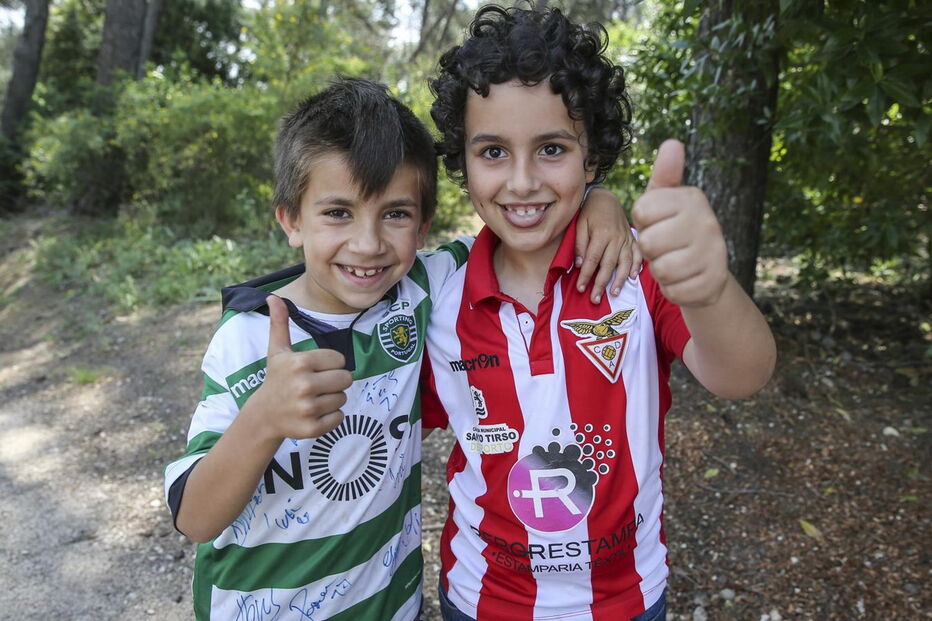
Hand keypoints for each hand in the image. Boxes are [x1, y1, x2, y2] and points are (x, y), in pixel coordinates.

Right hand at [257, 295, 351, 438]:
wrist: (264, 416)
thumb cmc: (276, 379)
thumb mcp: (277, 351)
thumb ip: (279, 323)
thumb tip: (273, 297)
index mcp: (300, 363)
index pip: (340, 360)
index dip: (331, 364)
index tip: (315, 370)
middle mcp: (304, 385)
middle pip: (346, 379)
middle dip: (335, 382)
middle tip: (318, 386)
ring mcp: (308, 408)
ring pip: (343, 399)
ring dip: (333, 399)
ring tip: (313, 399)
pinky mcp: (312, 428)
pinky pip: (340, 418)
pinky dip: (331, 417)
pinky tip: (314, 413)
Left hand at [575, 186, 642, 302]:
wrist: (606, 198)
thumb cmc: (589, 212)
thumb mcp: (579, 224)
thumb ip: (579, 244)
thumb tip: (578, 264)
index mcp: (601, 234)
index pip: (592, 259)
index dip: (586, 275)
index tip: (580, 288)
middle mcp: (616, 238)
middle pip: (608, 265)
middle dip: (601, 284)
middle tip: (595, 300)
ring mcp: (626, 239)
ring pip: (625, 263)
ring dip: (620, 280)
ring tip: (614, 293)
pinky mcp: (632, 239)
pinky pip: (638, 254)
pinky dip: (637, 266)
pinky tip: (633, 278)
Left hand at [632, 139, 727, 307]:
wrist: (707, 271)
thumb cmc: (674, 230)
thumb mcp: (666, 202)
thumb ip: (665, 175)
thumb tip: (672, 143)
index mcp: (692, 198)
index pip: (642, 211)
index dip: (642, 223)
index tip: (658, 223)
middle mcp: (708, 221)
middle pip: (649, 242)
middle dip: (651, 250)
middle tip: (666, 246)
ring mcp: (715, 252)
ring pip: (661, 269)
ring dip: (661, 271)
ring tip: (674, 262)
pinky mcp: (714, 281)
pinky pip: (674, 291)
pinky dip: (673, 289)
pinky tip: (685, 279)